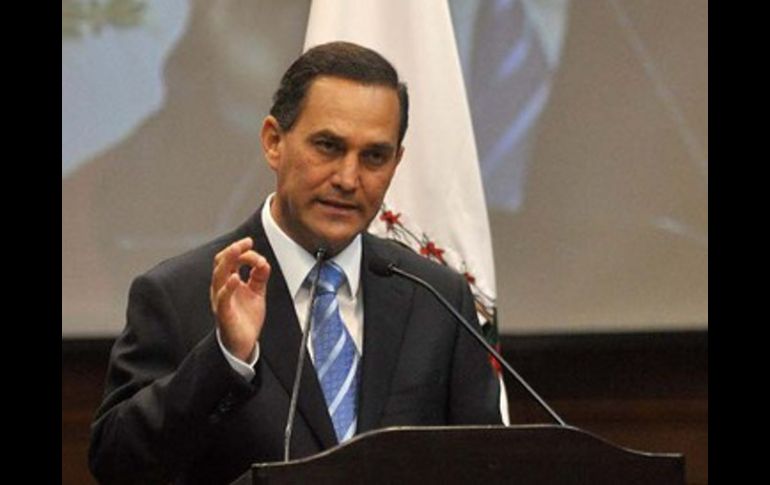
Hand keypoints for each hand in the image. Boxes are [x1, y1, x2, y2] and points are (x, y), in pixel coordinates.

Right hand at [210, 237, 270, 360]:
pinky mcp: (224, 313)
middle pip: (220, 263)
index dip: (240, 250)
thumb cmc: (245, 319)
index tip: (251, 244)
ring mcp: (221, 300)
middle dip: (232, 250)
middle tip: (245, 242)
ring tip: (238, 251)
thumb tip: (264, 262)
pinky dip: (228, 287)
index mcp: (228, 282)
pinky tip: (236, 278)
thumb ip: (260, 277)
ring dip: (228, 261)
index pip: (229, 260)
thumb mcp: (257, 293)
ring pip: (218, 276)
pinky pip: (222, 298)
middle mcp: (222, 289)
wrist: (243, 344)